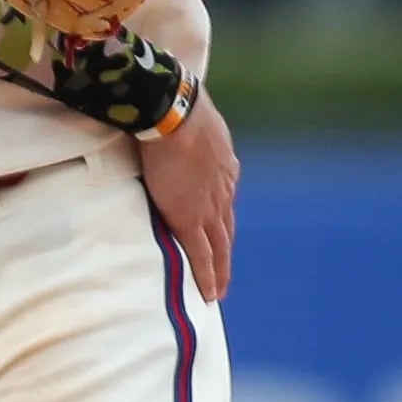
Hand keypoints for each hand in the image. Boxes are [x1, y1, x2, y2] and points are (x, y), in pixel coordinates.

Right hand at [140, 87, 236, 300]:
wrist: (174, 114)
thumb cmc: (175, 107)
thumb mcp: (194, 121)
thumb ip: (190, 134)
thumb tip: (178, 129)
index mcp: (223, 167)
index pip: (223, 202)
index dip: (221, 222)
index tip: (219, 236)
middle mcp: (223, 191)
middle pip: (227, 230)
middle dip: (226, 254)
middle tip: (224, 276)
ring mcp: (209, 207)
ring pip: (220, 248)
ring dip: (220, 271)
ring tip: (217, 292)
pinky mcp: (190, 220)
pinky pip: (202, 255)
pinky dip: (206, 276)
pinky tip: (208, 294)